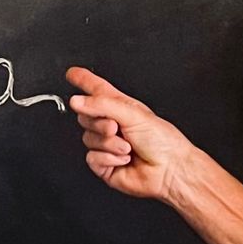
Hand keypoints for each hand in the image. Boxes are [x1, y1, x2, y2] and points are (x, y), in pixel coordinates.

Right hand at [66, 67, 194, 202]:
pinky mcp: (105, 165)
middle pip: (85, 116)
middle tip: (115, 127)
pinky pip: (92, 158)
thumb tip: (77, 101)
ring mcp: (108, 145)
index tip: (72, 73)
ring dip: (109, 143)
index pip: (97, 89)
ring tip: (127, 146)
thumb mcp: (133, 114)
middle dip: (99, 122)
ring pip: (88, 138)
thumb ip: (102, 104)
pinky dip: (108, 158)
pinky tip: (124, 159)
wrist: (169, 170)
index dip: (84, 80)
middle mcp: (113, 124)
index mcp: (121, 107)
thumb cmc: (163, 141)